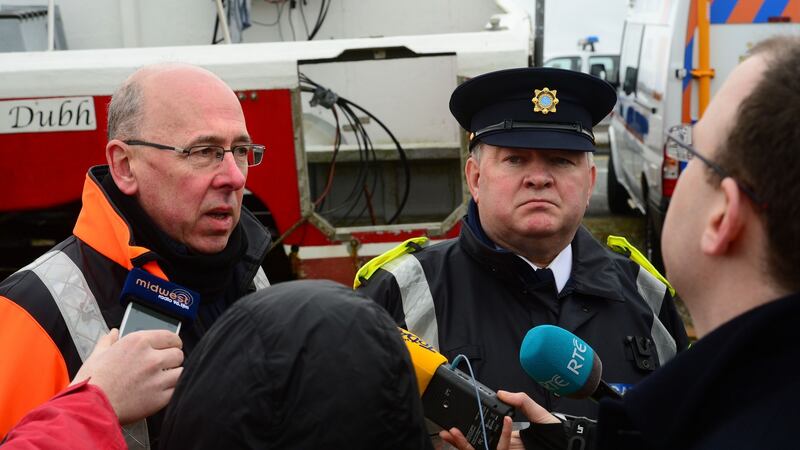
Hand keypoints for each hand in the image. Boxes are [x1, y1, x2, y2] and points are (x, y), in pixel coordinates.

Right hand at [71, 328, 183, 423]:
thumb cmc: (92, 382)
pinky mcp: (160, 398)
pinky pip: (177, 389)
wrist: (90, 408)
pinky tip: (163, 390)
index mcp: (138, 342)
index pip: (170, 336)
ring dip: (174, 374)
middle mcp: (151, 358)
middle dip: (172, 359)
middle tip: (164, 365)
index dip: (172, 342)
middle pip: (178, 354)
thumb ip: (108, 342)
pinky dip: (173, 390)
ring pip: (181, 371)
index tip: (171, 346)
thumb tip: (112, 333)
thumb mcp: (97, 355)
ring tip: (164, 378)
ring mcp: (157, 378)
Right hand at [439, 390, 559, 449]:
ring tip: (453, 435)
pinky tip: (480, 438)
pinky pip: (494, 449)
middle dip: (461, 437)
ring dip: (464, 443)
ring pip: (481, 449)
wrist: (569, 446)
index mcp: (510, 433)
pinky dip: (487, 444)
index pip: (487, 427)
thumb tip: (501, 393)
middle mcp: (506, 444)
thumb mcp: (537, 412)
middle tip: (448, 430)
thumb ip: (521, 401)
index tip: (461, 415)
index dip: (472, 423)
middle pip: (479, 441)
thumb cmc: (556, 433)